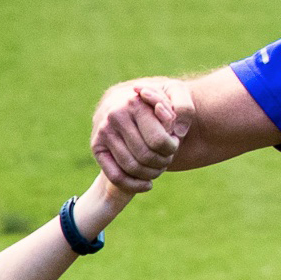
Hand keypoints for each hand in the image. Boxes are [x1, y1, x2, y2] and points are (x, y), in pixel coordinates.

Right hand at [88, 78, 192, 196]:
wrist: (124, 100)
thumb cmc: (155, 100)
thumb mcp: (174, 93)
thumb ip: (183, 107)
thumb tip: (177, 131)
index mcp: (134, 103)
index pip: (158, 141)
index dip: (171, 148)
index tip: (174, 144)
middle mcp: (115, 116)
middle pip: (146, 156)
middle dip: (162, 161)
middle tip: (167, 157)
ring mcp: (103, 132)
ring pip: (132, 167)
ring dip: (151, 173)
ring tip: (159, 167)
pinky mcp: (97, 147)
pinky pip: (115, 176)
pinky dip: (133, 185)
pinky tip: (147, 185)